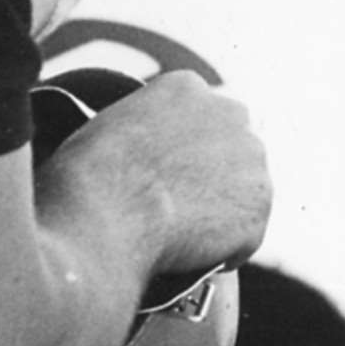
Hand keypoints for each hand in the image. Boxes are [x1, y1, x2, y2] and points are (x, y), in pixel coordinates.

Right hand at [56, 70, 272, 280]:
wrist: (105, 215)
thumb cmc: (87, 178)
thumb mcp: (104, 127)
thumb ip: (139, 128)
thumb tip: (138, 152)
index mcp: (187, 88)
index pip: (197, 116)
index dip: (181, 151)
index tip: (162, 175)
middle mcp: (231, 113)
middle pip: (230, 147)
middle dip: (211, 175)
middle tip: (175, 207)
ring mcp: (251, 160)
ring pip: (242, 189)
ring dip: (220, 212)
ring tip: (179, 237)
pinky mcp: (257, 207)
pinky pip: (246, 235)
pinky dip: (225, 251)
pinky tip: (192, 257)